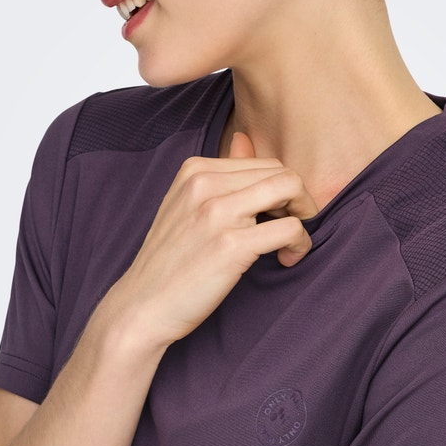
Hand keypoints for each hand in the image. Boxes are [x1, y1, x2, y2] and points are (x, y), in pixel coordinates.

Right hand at [106, 132, 317, 348]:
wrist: (141, 306)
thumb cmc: (170, 262)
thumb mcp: (187, 208)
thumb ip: (220, 174)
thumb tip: (244, 138)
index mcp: (194, 170)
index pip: (263, 162)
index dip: (280, 190)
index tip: (276, 217)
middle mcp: (204, 183)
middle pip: (281, 172)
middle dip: (298, 200)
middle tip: (289, 230)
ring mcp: (217, 212)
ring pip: (290, 189)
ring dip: (304, 217)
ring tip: (291, 244)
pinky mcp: (231, 245)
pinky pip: (290, 228)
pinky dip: (300, 244)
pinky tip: (288, 259)